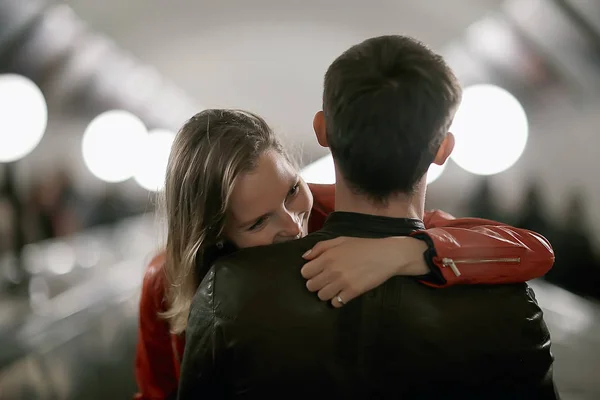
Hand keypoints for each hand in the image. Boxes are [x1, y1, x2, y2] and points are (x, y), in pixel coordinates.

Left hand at [300, 236, 428, 307]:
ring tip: (334, 288)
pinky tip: (342, 294)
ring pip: (321, 296)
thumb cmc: (363, 246)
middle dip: (316, 284)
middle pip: (311, 286)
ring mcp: (343, 282)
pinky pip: (336, 303)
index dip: (309, 273)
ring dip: (326, 293)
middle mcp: (332, 270)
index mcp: (328, 256)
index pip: (305, 272)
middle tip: (325, 281)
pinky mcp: (353, 292)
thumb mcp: (341, 240)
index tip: (317, 272)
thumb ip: (320, 247)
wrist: (386, 255)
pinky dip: (337, 300)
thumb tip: (305, 257)